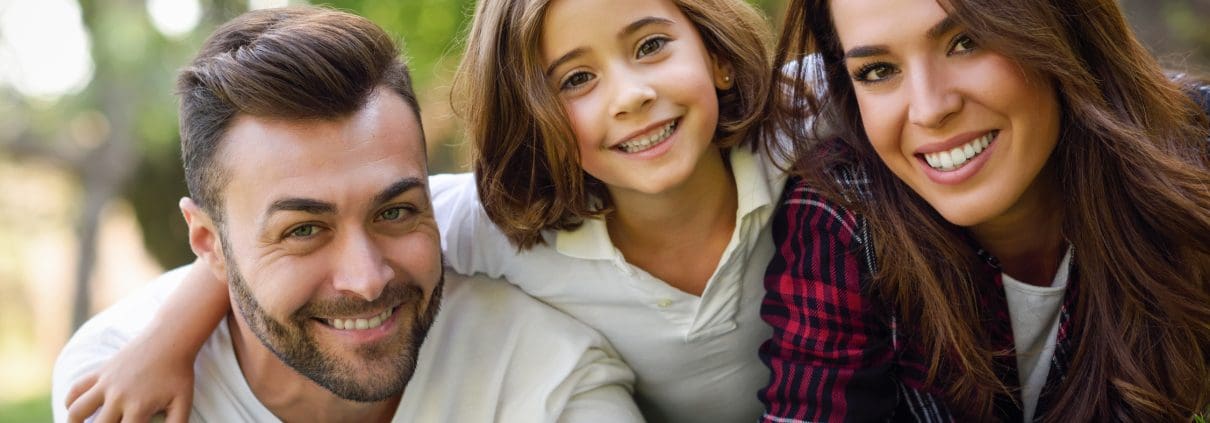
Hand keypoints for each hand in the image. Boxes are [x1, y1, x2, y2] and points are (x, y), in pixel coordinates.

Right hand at [64, 332, 195, 422]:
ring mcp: (105, 383)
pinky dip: (70, 401)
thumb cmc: (178, 374)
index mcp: (138, 407)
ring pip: (77, 411)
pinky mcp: (100, 371)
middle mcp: (117, 396)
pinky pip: (76, 389)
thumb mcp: (183, 402)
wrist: (170, 339)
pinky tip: (75, 411)